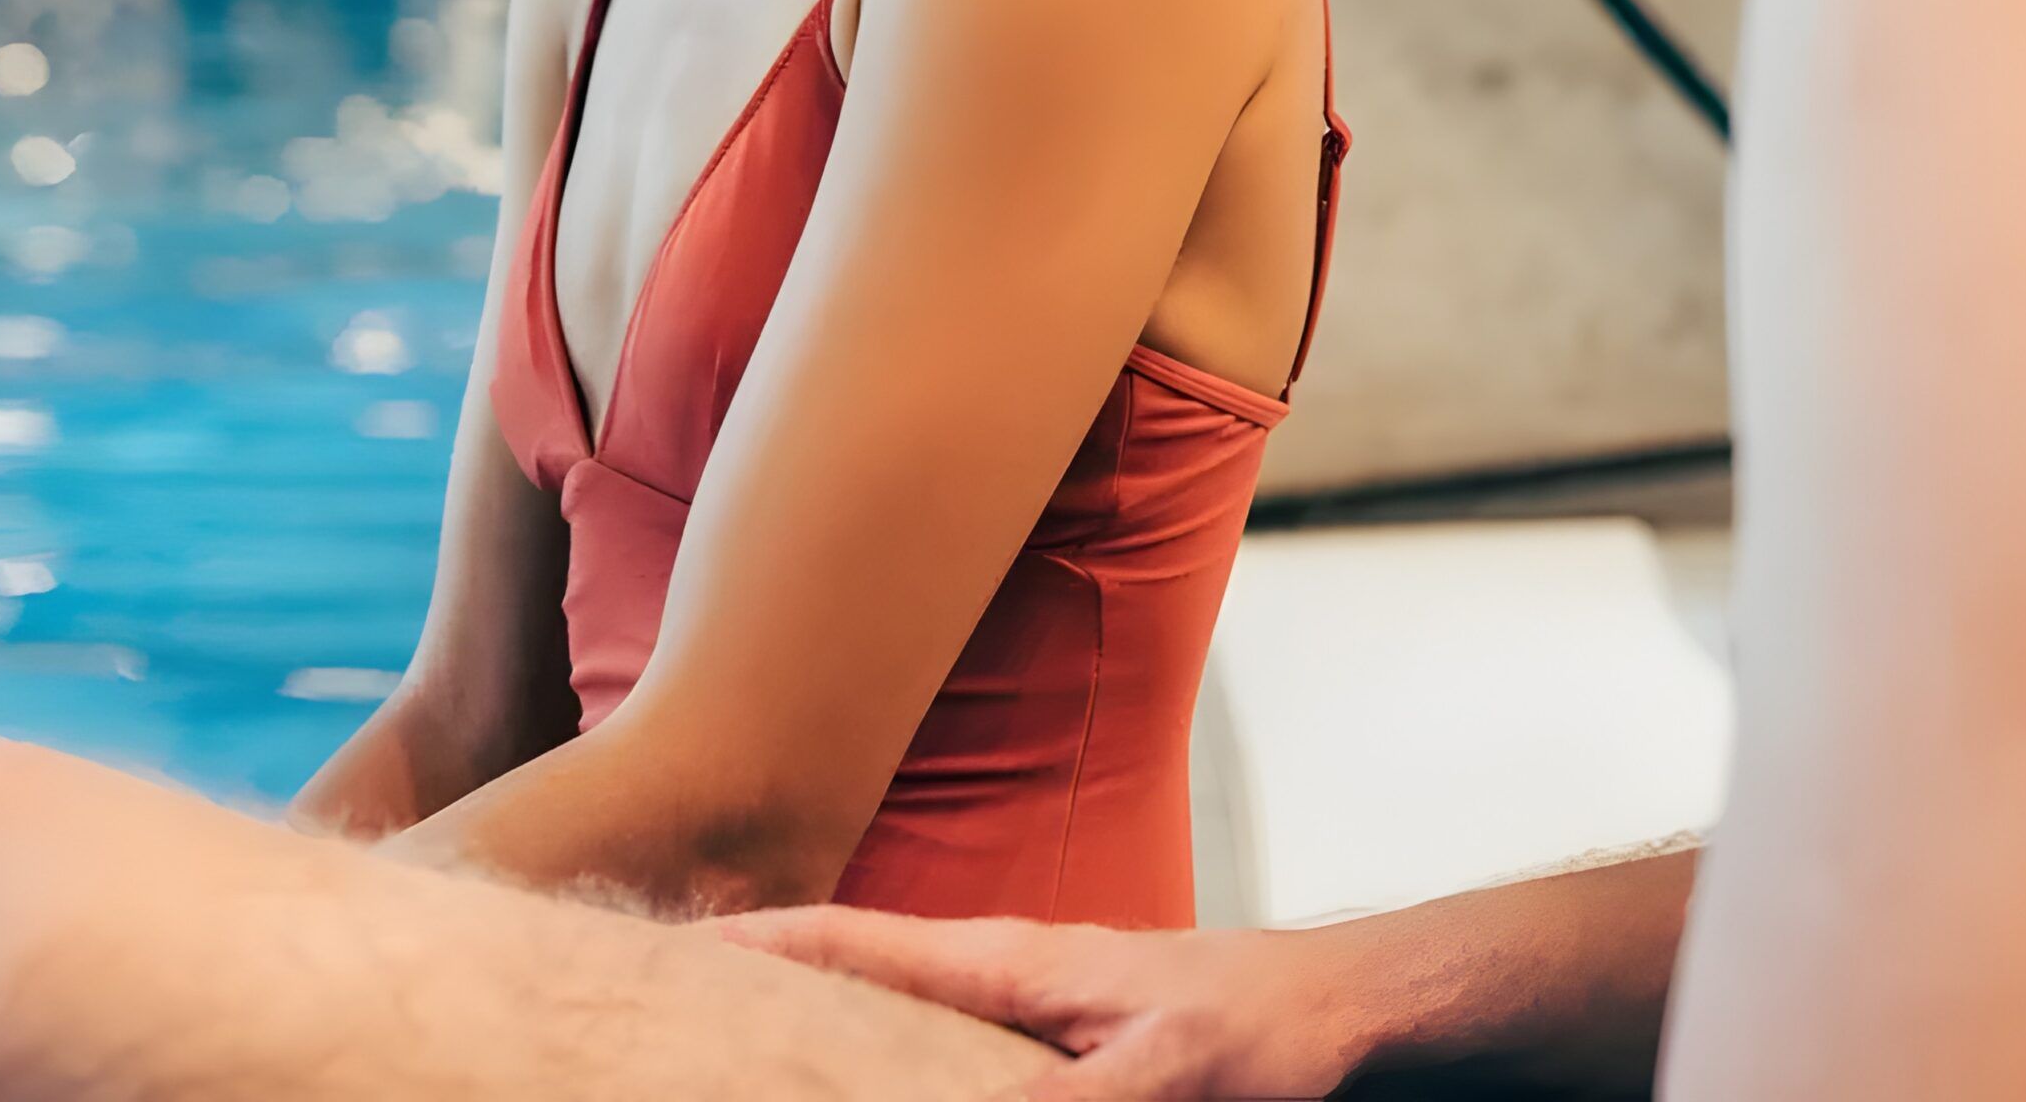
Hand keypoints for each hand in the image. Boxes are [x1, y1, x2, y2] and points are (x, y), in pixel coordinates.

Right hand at [717, 908, 1360, 1100]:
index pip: (862, 939)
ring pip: (900, 1017)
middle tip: (687, 1002)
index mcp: (1010, 960)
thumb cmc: (1262, 1026)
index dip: (770, 941)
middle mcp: (1005, 977)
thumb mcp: (1164, 1075)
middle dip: (776, 979)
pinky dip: (897, 1065)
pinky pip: (949, 1056)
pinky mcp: (1058, 1054)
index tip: (686, 942)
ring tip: (754, 1054)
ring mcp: (1029, 1014)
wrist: (1339, 1013)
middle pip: (861, 973)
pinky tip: (876, 1091)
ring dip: (832, 1028)